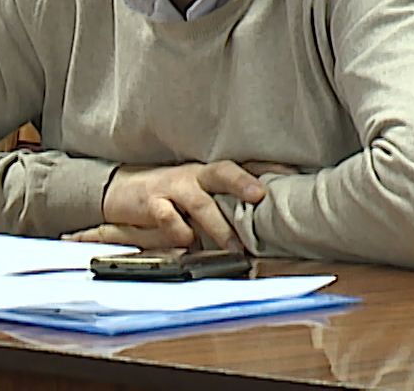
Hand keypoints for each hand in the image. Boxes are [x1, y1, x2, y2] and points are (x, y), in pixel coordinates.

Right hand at [91, 160, 271, 249]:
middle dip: (241, 181)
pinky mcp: (151, 203)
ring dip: (219, 226)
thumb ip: (224, 205)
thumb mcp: (197, 195)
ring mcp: (172, 187)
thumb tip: (264, 221)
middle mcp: (193, 176)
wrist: (119, 190)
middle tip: (260, 196)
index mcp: (208, 173)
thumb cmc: (167, 196)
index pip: (243, 166)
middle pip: (222, 171)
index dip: (269, 168)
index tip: (294, 175)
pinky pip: (168, 218)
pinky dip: (179, 232)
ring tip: (235, 248)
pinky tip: (187, 242)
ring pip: (200, 203)